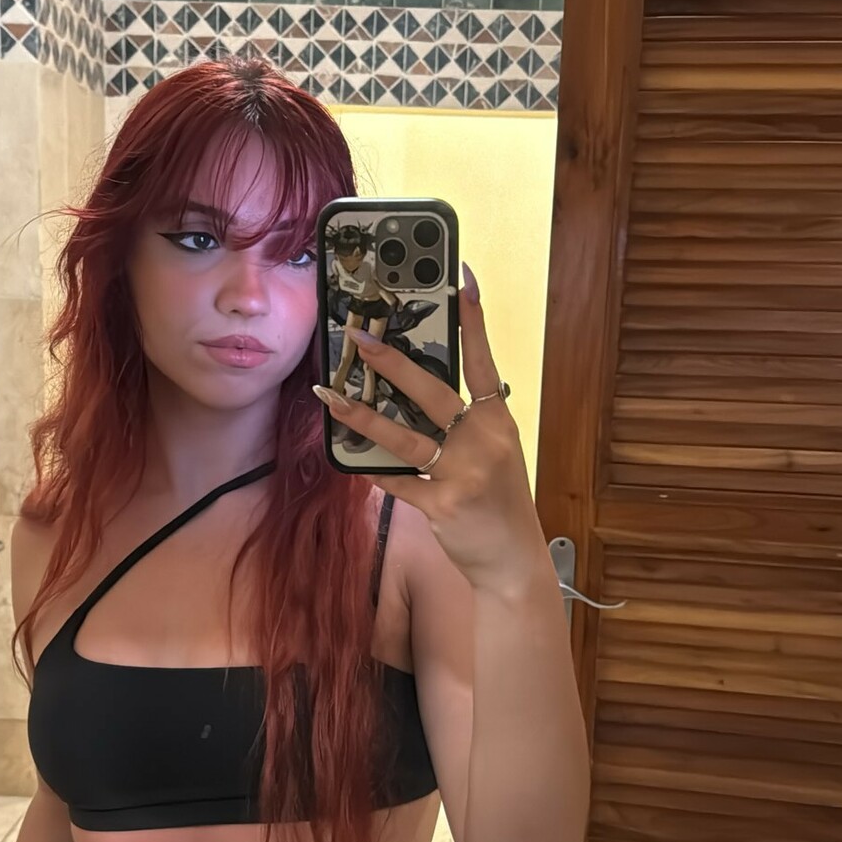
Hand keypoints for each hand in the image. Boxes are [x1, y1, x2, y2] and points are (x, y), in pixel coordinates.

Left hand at [314, 263, 547, 594]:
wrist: (512, 560)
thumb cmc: (499, 502)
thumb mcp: (496, 454)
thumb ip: (466, 424)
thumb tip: (412, 394)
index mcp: (499, 423)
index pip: (485, 362)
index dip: (474, 323)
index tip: (462, 281)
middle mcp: (485, 443)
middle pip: (434, 393)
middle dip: (393, 363)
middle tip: (360, 338)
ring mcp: (464, 475)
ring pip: (405, 438)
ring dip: (362, 415)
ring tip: (329, 396)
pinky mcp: (442, 506)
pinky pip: (396, 481)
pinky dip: (372, 471)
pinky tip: (348, 460)